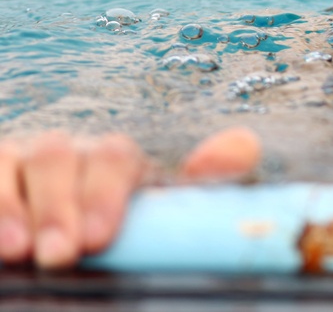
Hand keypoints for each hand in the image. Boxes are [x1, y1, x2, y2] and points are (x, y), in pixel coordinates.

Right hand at [0, 127, 259, 269]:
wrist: (84, 245)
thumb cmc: (128, 235)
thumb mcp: (167, 213)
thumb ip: (207, 182)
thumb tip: (242, 146)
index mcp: (117, 162)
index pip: (115, 157)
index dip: (106, 193)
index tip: (99, 239)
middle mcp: (70, 155)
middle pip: (61, 155)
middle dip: (61, 206)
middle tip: (64, 254)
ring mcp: (24, 163)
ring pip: (19, 160)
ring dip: (18, 207)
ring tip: (24, 253)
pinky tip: (1, 244)